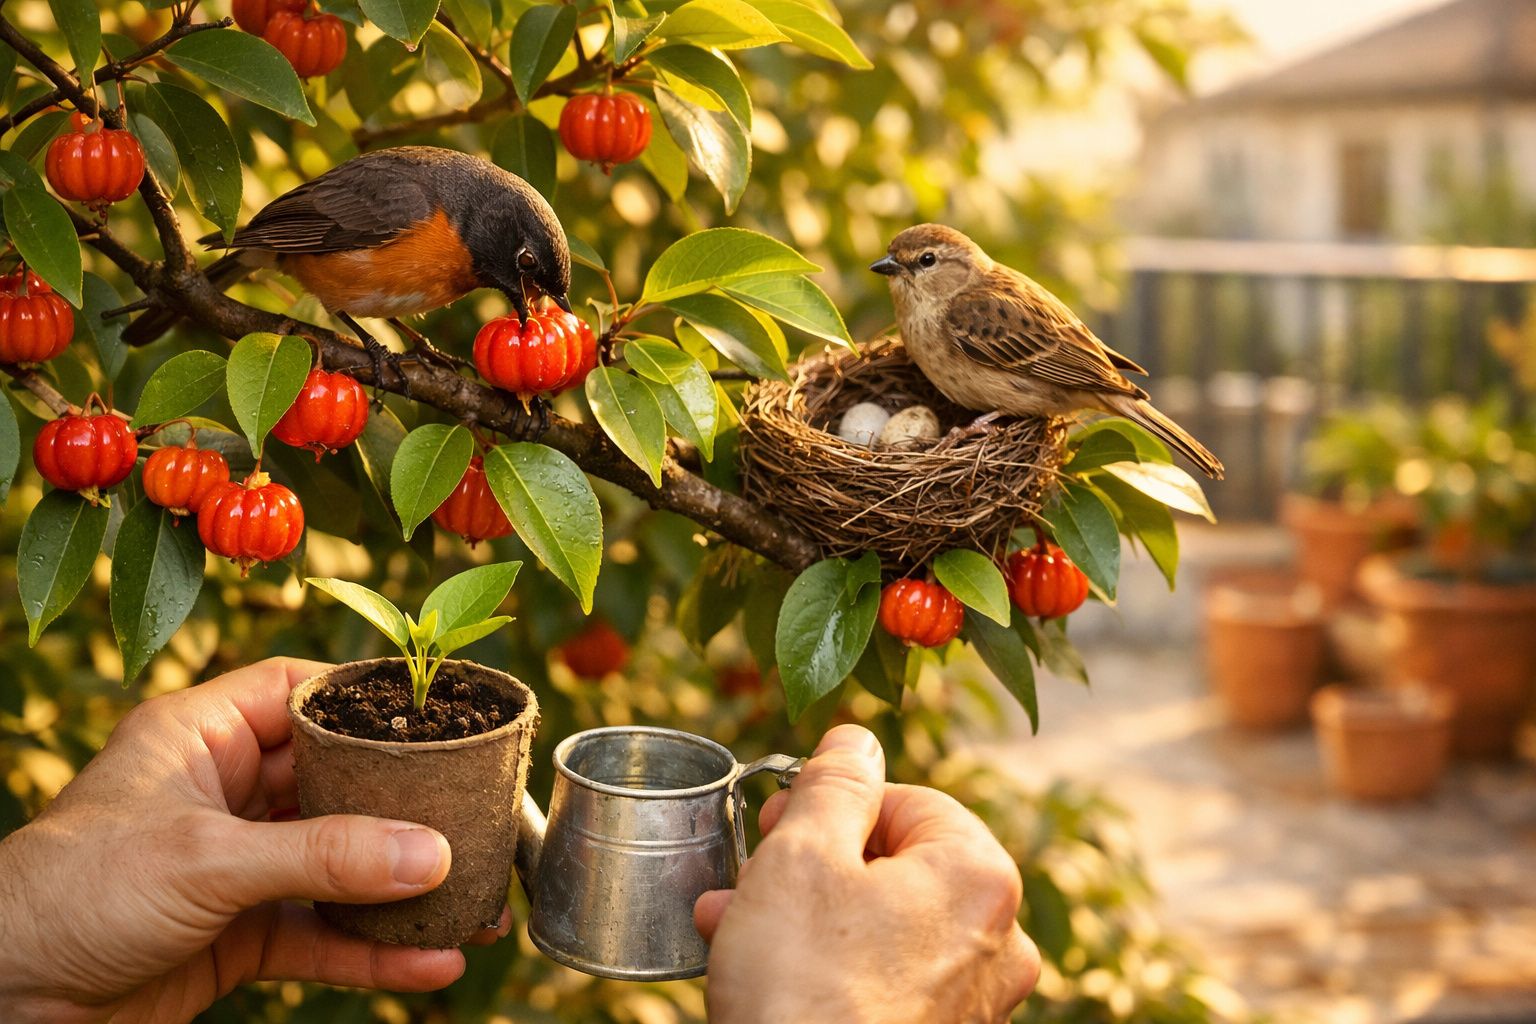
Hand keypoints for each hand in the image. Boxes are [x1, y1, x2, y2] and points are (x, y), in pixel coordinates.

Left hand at [0, 658, 509, 1023]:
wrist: (5, 1002)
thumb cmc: (73, 895)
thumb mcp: (207, 861)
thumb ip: (323, 857)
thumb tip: (433, 855)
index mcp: (201, 736)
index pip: (302, 693)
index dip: (369, 700)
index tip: (444, 715)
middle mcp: (223, 792)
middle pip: (336, 782)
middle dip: (407, 805)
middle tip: (480, 812)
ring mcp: (236, 866)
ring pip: (339, 864)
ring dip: (402, 886)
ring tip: (475, 900)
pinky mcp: (239, 934)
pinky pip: (322, 935)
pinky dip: (373, 949)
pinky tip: (430, 961)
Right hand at [694, 725, 1038, 1022]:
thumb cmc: (804, 986)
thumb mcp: (802, 856)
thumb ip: (833, 782)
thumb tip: (857, 737)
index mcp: (980, 875)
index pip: (907, 800)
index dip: (831, 803)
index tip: (776, 824)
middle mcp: (997, 939)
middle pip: (894, 864)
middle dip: (807, 864)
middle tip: (747, 873)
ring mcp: (974, 1001)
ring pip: (881, 925)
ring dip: (804, 914)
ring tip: (731, 923)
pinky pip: (883, 979)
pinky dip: (829, 965)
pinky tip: (766, 971)